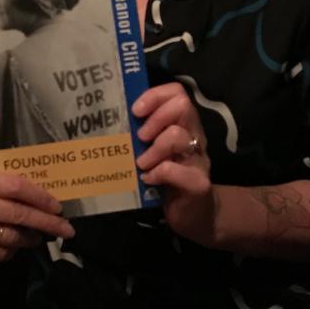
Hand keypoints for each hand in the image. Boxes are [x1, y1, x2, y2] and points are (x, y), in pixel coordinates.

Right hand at [0, 171, 74, 266]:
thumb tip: (35, 196)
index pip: (16, 186)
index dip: (40, 196)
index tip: (57, 205)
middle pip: (20, 213)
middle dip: (47, 222)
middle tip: (66, 229)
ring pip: (14, 236)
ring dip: (30, 239)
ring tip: (36, 238)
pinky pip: (2, 254)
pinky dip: (11, 252)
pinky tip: (11, 248)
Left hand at [132, 82, 215, 245]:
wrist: (193, 215)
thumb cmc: (165, 176)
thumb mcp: (153, 149)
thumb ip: (141, 132)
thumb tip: (110, 117)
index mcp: (183, 124)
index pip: (177, 93)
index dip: (155, 96)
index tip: (136, 110)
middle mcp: (194, 136)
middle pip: (182, 106)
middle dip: (156, 118)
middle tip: (140, 137)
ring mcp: (199, 159)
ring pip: (178, 136)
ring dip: (153, 149)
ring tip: (141, 163)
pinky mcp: (198, 183)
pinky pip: (177, 170)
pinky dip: (158, 173)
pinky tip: (148, 179)